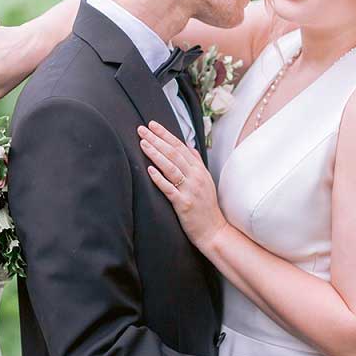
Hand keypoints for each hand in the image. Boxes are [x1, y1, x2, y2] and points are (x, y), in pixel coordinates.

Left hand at [138, 121, 225, 246]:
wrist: (214, 230)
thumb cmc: (207, 206)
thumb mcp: (206, 180)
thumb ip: (196, 163)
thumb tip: (189, 146)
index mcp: (199, 170)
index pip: (180, 146)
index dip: (165, 134)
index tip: (152, 125)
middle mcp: (195, 177)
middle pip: (174, 153)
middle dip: (156, 139)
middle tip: (141, 129)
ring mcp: (190, 190)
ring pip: (171, 167)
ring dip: (155, 154)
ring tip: (143, 144)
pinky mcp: (183, 204)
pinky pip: (169, 189)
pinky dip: (159, 178)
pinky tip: (149, 170)